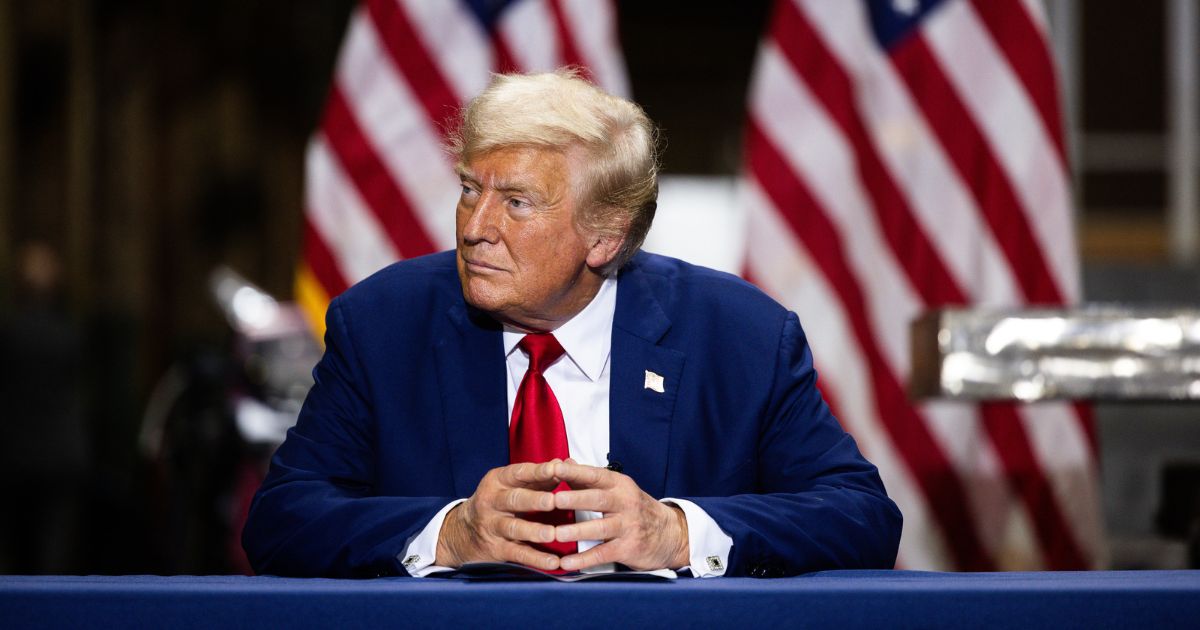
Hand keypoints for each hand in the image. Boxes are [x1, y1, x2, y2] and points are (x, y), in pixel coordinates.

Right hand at [435, 460, 564, 570]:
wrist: (461, 532)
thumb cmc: (498, 501)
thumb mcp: (511, 484)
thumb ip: (539, 476)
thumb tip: (566, 464)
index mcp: (498, 481)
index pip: (519, 473)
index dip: (538, 471)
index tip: (556, 469)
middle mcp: (492, 502)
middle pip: (515, 500)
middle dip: (534, 500)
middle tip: (553, 501)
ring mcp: (493, 526)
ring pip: (514, 528)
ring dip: (534, 531)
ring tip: (552, 534)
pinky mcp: (496, 549)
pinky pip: (518, 554)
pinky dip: (536, 559)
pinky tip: (553, 562)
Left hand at [550, 460, 689, 571]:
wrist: (671, 534)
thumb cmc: (636, 509)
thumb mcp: (618, 489)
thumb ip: (589, 478)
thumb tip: (564, 462)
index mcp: (619, 485)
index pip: (595, 474)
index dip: (575, 472)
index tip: (554, 468)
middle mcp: (625, 503)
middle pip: (598, 499)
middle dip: (575, 499)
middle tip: (553, 500)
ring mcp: (628, 526)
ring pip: (600, 528)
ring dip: (577, 531)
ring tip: (556, 534)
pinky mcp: (629, 548)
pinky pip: (603, 553)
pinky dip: (584, 559)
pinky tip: (567, 562)